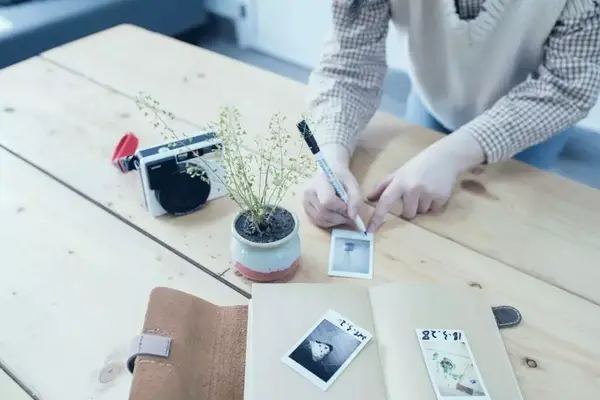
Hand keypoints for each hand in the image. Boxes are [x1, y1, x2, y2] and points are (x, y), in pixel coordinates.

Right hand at [303, 144, 362, 228]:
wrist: (329, 173)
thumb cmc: (341, 178)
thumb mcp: (353, 184)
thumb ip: (356, 199)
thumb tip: (352, 216)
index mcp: (320, 182)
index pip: (327, 201)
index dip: (340, 208)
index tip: (348, 206)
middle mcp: (309, 192)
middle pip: (322, 213)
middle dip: (338, 218)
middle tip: (348, 215)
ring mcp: (305, 201)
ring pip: (318, 219)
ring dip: (334, 222)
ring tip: (342, 216)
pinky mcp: (305, 209)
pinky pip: (315, 221)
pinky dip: (328, 223)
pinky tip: (334, 217)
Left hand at [366, 130, 484, 231]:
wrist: (444, 157)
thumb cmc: (418, 166)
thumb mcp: (399, 172)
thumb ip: (383, 186)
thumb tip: (369, 198)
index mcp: (399, 182)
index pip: (384, 202)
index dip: (376, 217)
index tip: (370, 231)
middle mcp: (412, 188)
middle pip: (408, 214)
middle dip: (411, 207)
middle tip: (415, 193)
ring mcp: (428, 193)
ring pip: (421, 213)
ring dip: (422, 205)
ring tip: (426, 190)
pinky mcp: (441, 197)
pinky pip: (434, 210)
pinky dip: (434, 204)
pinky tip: (435, 190)